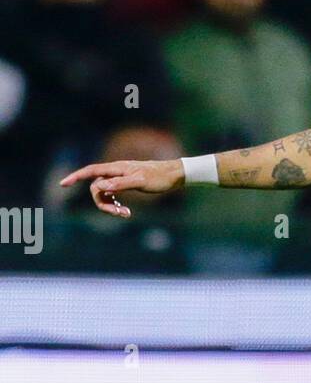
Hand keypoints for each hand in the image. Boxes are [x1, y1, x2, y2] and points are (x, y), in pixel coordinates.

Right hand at [59, 159, 184, 216]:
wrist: (174, 175)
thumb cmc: (159, 177)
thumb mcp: (140, 182)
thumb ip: (120, 184)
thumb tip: (102, 187)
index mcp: (117, 168)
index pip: (91, 171)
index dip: (76, 177)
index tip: (63, 184)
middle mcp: (116, 172)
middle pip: (97, 188)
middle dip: (103, 203)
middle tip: (121, 214)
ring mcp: (120, 178)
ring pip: (105, 193)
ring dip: (110, 206)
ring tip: (126, 214)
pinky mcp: (126, 184)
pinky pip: (112, 195)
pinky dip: (115, 204)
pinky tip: (126, 211)